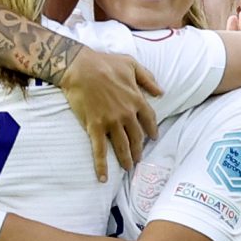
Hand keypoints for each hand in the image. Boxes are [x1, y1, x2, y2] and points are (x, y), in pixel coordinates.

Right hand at [62, 49, 160, 178]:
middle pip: (137, 137)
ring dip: (126, 159)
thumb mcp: (131, 64)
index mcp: (136, 99)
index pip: (149, 120)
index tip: (153, 138)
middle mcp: (126, 114)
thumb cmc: (104, 62)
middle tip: (139, 158)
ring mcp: (111, 122)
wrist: (79, 67)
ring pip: (122, 146)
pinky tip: (103, 178)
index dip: (152, 130)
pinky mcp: (95, 127)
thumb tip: (161, 92)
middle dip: (139, 149)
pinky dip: (101, 166)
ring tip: (128, 167)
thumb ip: (148, 78)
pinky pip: (99, 150)